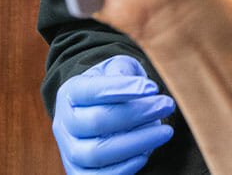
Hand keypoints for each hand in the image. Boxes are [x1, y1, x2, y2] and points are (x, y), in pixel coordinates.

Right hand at [53, 55, 174, 174]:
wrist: (101, 108)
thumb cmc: (114, 84)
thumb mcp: (117, 67)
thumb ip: (123, 71)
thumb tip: (138, 87)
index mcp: (71, 92)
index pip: (92, 90)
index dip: (123, 88)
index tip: (154, 87)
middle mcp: (64, 122)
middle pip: (97, 121)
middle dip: (137, 114)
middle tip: (167, 104)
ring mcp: (69, 150)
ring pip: (96, 153)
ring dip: (136, 142)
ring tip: (165, 131)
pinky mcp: (79, 172)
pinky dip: (124, 168)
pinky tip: (146, 152)